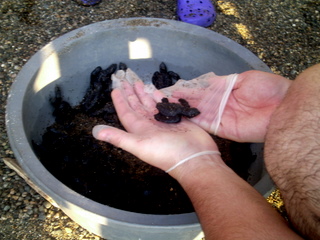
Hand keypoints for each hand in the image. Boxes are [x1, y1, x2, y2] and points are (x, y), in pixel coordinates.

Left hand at [92, 69, 218, 171]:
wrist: (194, 157)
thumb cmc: (166, 152)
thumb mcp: (139, 145)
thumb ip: (118, 137)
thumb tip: (95, 132)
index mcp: (139, 130)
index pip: (126, 113)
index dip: (120, 101)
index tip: (115, 89)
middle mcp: (150, 125)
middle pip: (137, 106)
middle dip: (131, 94)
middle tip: (126, 80)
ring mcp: (164, 122)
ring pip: (151, 104)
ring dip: (144, 94)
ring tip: (140, 83)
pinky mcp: (178, 119)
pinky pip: (166, 105)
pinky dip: (161, 98)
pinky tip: (157, 91)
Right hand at [155, 71, 291, 141]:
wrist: (284, 106)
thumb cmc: (267, 89)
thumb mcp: (244, 79)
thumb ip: (224, 82)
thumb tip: (207, 81)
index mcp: (225, 92)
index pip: (203, 92)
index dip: (189, 91)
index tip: (174, 89)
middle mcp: (221, 105)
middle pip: (198, 104)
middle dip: (182, 102)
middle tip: (165, 100)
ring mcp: (222, 118)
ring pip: (199, 115)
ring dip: (185, 112)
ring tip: (168, 108)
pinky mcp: (225, 130)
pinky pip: (207, 125)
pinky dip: (195, 122)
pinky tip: (181, 118)